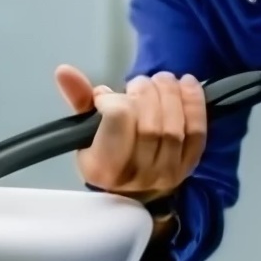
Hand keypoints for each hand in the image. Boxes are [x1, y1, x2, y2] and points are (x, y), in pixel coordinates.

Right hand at [54, 65, 206, 201]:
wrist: (131, 189)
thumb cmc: (101, 154)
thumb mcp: (84, 129)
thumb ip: (78, 98)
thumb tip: (63, 70)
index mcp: (103, 166)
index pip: (118, 122)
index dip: (114, 100)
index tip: (106, 96)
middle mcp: (137, 174)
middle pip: (150, 125)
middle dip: (146, 94)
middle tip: (138, 83)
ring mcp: (167, 173)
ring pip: (174, 128)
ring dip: (170, 95)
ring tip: (161, 80)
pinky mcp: (189, 167)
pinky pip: (197, 133)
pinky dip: (194, 104)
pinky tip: (187, 83)